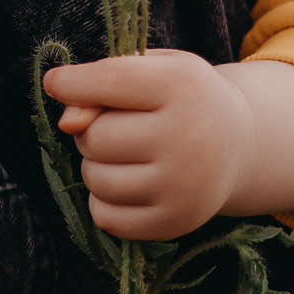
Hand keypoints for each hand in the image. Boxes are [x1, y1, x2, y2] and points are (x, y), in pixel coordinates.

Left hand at [43, 48, 251, 239]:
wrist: (238, 144)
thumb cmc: (181, 98)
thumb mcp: (152, 71)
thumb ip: (102, 81)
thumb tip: (66, 122)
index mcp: (182, 86)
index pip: (108, 81)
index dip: (71, 82)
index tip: (56, 82)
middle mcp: (187, 137)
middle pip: (96, 137)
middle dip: (90, 129)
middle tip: (116, 125)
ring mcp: (183, 186)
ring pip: (95, 178)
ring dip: (94, 165)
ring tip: (123, 154)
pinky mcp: (175, 222)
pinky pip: (106, 217)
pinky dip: (102, 200)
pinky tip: (126, 182)